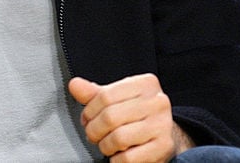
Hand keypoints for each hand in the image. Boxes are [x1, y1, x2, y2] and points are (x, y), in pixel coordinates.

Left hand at [68, 74, 192, 161]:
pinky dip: (117, 160)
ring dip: (104, 146)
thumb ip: (94, 93)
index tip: (86, 119)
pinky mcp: (164, 147)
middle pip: (110, 117)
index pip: (105, 96)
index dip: (89, 111)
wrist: (165, 135)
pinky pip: (129, 157)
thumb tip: (75, 85)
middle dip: (94, 130)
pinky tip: (118, 155)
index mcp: (145, 84)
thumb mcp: (116, 99)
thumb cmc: (135, 114)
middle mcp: (157, 102)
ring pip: (118, 138)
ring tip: (105, 145)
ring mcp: (162, 125)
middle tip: (93, 135)